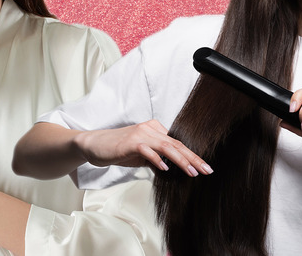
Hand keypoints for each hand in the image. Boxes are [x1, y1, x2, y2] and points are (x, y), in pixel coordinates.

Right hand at [73, 119, 212, 176]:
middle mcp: (150, 129)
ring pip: (166, 146)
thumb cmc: (118, 150)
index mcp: (155, 130)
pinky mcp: (130, 142)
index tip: (205, 167)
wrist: (95, 145)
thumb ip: (157, 159)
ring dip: (181, 160)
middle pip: (177, 144)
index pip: (178, 144)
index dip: (193, 156)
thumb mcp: (142, 156)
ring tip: (192, 171)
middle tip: (207, 170)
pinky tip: (165, 168)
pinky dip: (157, 159)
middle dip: (193, 158)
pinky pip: (147, 150)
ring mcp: (140, 134)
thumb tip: (173, 169)